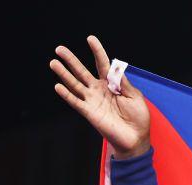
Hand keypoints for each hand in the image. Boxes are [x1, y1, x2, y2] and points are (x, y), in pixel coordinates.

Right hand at [50, 36, 150, 158]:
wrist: (135, 138)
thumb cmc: (138, 117)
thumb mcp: (135, 96)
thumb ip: (123, 83)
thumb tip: (114, 68)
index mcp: (112, 84)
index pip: (102, 64)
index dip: (97, 51)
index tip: (90, 38)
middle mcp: (99, 90)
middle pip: (82, 71)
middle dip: (71, 60)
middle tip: (59, 49)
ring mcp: (93, 100)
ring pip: (75, 84)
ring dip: (64, 74)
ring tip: (53, 63)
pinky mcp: (89, 113)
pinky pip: (76, 102)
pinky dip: (67, 95)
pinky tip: (58, 86)